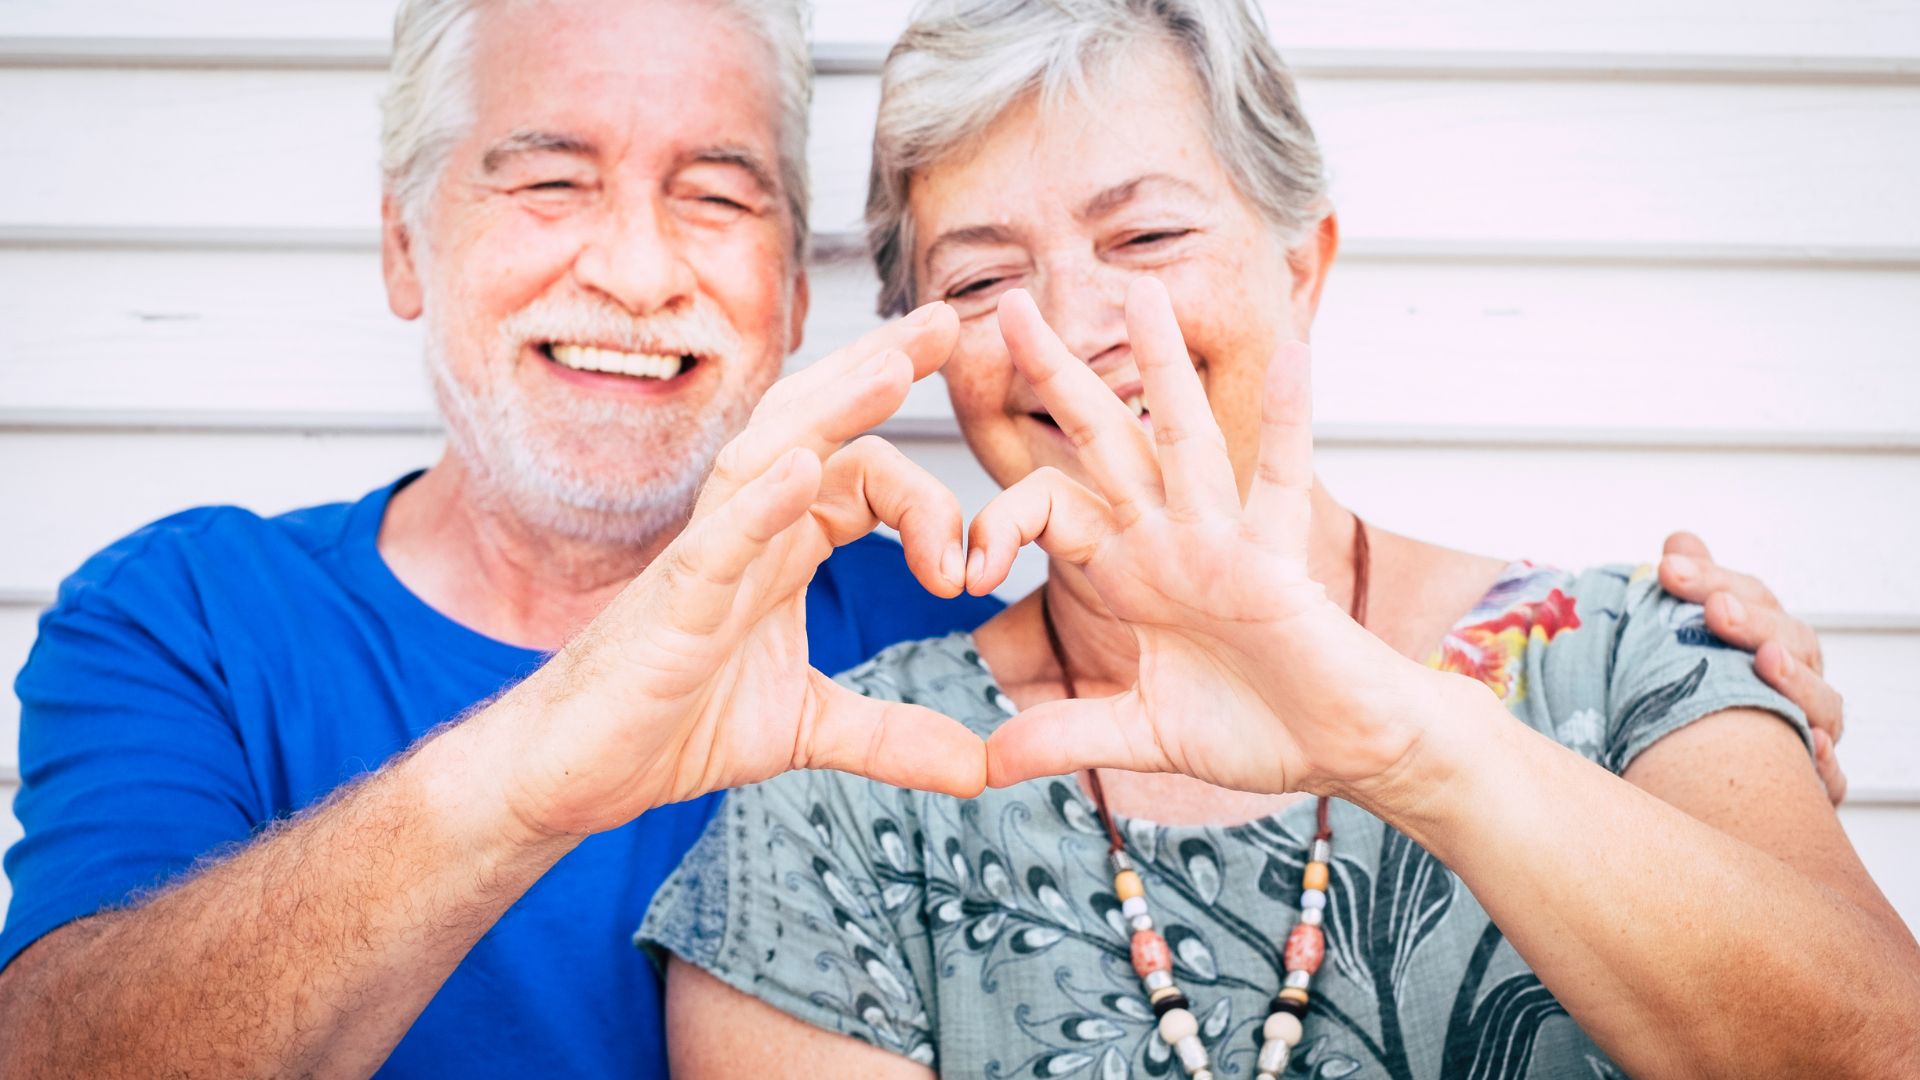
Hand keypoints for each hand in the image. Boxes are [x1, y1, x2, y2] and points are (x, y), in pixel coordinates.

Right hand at [486, 304, 986, 838]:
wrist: (572, 773)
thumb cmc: (668, 726)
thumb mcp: (808, 729)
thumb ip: (895, 736)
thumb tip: (980, 767)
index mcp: (782, 547)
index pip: (864, 477)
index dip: (929, 503)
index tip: (968, 573)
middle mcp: (747, 532)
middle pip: (818, 426)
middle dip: (881, 369)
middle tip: (948, 321)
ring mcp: (705, 558)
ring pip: (770, 455)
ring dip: (834, 409)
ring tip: (893, 366)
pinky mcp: (672, 603)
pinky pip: (719, 538)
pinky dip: (762, 502)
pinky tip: (802, 468)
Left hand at [970, 279, 1454, 798]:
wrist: (1342, 751)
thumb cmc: (1258, 727)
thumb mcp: (1141, 732)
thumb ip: (1067, 734)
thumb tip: (987, 764)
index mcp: (1131, 570)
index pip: (1048, 509)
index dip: (999, 525)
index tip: (964, 574)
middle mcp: (1169, 539)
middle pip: (1100, 439)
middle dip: (1055, 373)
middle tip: (1007, 304)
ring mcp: (1222, 542)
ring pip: (1183, 438)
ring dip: (1162, 366)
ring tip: (1140, 290)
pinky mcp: (1274, 564)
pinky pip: (1282, 483)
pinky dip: (1290, 423)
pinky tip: (1294, 358)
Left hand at [1658, 533, 1846, 802]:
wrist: (1703, 783)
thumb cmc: (1699, 701)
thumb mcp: (1683, 646)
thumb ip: (1689, 592)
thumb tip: (1680, 542)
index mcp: (1767, 641)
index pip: (1750, 599)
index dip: (1714, 579)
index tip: (1668, 568)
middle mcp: (1796, 682)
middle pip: (1791, 641)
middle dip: (1754, 622)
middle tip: (1715, 610)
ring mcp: (1810, 730)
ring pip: (1821, 703)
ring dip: (1796, 681)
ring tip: (1767, 661)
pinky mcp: (1813, 785)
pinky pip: (1830, 777)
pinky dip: (1825, 764)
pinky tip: (1812, 748)